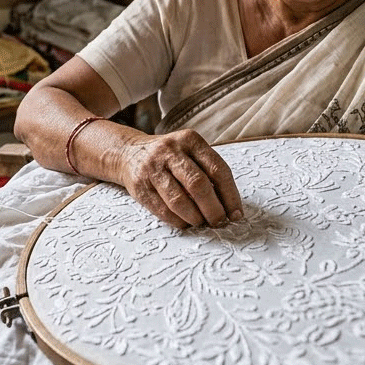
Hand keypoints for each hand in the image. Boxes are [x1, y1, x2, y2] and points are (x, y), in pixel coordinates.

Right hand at [116, 129, 242, 228]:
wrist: (129, 152)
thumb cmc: (170, 157)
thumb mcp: (189, 152)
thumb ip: (208, 172)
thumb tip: (229, 206)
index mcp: (190, 140)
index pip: (217, 169)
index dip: (230, 195)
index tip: (236, 213)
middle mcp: (171, 151)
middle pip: (198, 184)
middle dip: (213, 209)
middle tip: (219, 222)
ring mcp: (153, 168)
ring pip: (179, 200)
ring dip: (195, 217)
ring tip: (201, 223)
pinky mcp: (140, 186)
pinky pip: (162, 210)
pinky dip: (178, 221)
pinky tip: (185, 223)